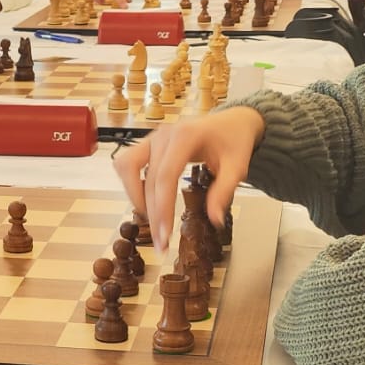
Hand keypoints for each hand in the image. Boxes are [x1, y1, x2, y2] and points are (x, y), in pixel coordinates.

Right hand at [113, 106, 266, 253]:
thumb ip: (224, 191)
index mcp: (185, 137)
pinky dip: (132, 184)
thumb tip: (214, 220)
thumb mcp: (237, 166)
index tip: (164, 235)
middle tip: (160, 243)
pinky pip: (128, 164)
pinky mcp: (148, 144)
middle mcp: (163, 135)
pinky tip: (146, 202)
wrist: (232, 122)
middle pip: (147, 179)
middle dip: (151, 214)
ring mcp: (152, 138)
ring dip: (135, 197)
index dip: (161, 208)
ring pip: (127, 168)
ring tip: (152, 221)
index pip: (164, 176)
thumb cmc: (234, 142)